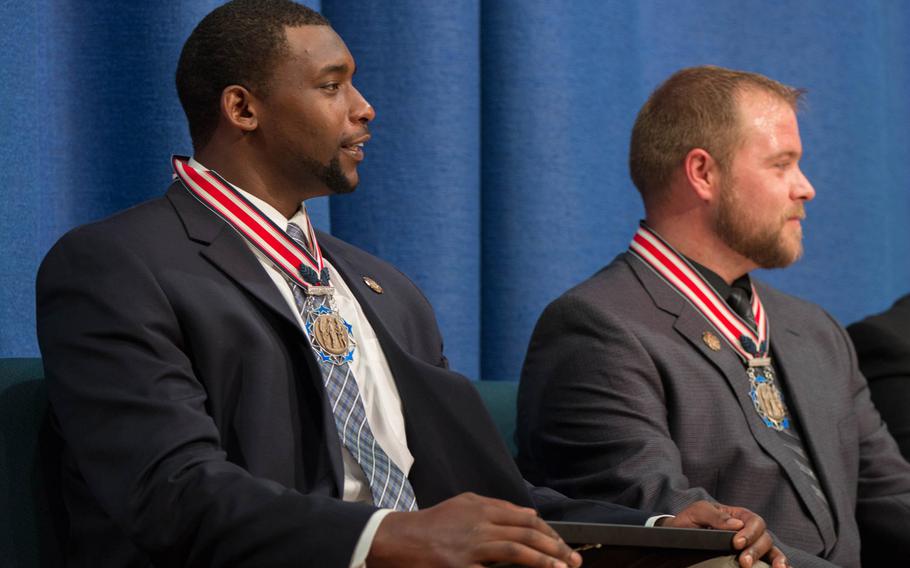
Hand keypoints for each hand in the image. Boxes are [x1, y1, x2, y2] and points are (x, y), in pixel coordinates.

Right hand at [366, 492, 581, 567]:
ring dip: (545, 559)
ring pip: (517, 549)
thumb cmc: (430, 525)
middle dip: (555, 546)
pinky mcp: (461, 566)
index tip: (563, 545)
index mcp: (481, 507)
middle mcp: (479, 523)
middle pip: (526, 532)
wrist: (397, 539)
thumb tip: (529, 515)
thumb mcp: (463, 505)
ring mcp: (471, 545)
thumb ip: (495, 508)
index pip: (525, 519)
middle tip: (574, 559)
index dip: (548, 533)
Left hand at [659, 501, 786, 567]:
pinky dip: (777, 564)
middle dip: (756, 550)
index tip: (737, 543)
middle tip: (744, 562)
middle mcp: (748, 530)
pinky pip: (768, 561)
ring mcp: (750, 545)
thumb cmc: (690, 521)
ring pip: (770, 550)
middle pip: (764, 537)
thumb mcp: (698, 511)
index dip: (749, 532)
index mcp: (738, 516)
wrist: (679, 535)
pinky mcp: (749, 558)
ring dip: (774, 559)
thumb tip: (737, 525)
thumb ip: (715, 515)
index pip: (754, 521)